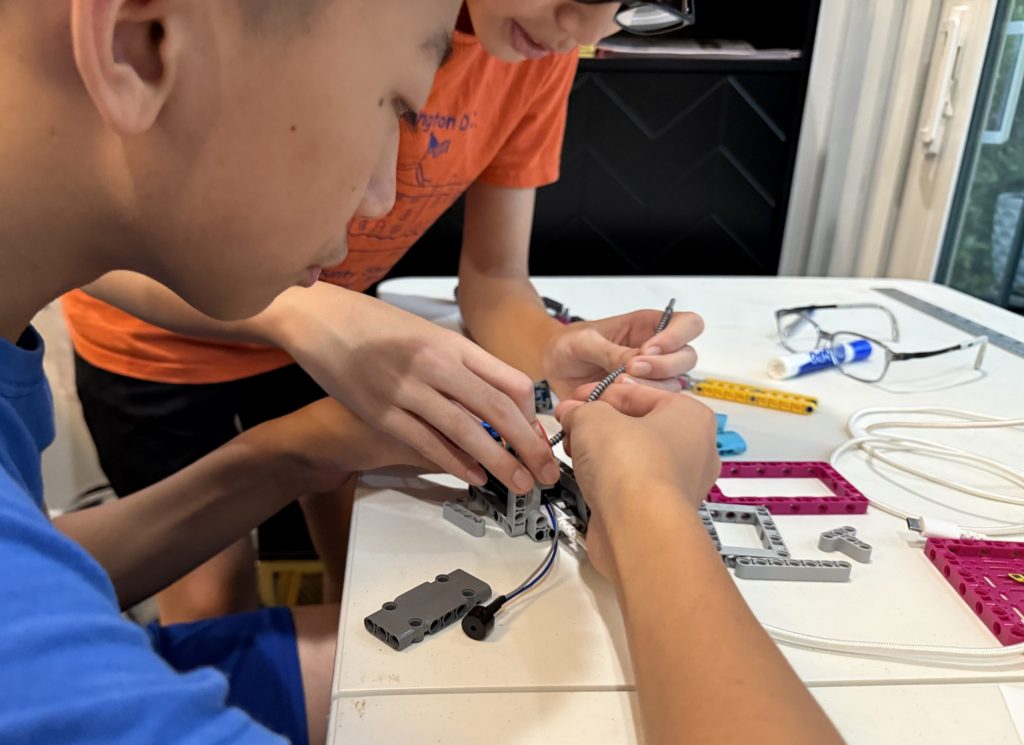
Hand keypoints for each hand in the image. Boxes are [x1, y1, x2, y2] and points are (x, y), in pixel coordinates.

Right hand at [264, 283, 558, 492]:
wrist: (322, 320)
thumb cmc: (375, 326)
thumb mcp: (429, 334)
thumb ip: (464, 364)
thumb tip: (500, 398)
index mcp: (452, 344)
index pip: (510, 381)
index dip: (531, 416)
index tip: (540, 437)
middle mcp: (435, 364)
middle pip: (497, 410)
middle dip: (528, 446)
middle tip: (545, 470)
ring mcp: (407, 389)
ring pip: (467, 432)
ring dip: (499, 462)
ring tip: (518, 481)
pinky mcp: (381, 412)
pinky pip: (426, 443)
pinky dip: (454, 462)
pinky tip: (473, 475)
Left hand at [541, 309, 703, 397]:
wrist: (552, 367)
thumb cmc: (568, 344)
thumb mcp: (584, 341)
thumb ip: (611, 351)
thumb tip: (637, 362)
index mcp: (648, 327)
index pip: (687, 324)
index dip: (676, 337)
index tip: (648, 349)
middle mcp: (656, 352)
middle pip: (687, 358)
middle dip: (663, 366)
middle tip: (631, 370)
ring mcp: (650, 378)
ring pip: (674, 385)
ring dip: (649, 388)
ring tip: (617, 386)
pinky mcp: (640, 400)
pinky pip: (652, 406)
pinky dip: (635, 406)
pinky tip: (613, 400)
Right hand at [555, 384, 719, 578]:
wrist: (635, 526)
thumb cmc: (630, 464)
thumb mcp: (594, 417)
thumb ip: (581, 410)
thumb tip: (572, 413)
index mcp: (691, 416)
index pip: (637, 393)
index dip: (599, 394)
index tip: (575, 400)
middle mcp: (695, 450)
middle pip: (636, 426)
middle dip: (598, 424)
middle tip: (571, 424)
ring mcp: (680, 484)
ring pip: (633, 457)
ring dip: (600, 452)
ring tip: (574, 450)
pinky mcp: (661, 511)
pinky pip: (631, 485)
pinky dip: (608, 479)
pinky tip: (587, 478)